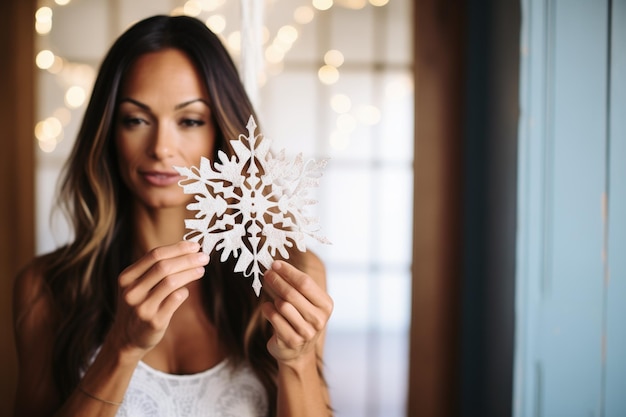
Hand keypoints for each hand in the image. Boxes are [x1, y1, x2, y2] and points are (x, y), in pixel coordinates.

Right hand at [107, 241, 208, 355]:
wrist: (126, 338)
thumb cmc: (139, 305)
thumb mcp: (137, 285)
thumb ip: (154, 269)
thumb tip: (188, 250)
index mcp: (127, 277)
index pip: (154, 255)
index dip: (178, 248)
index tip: (195, 246)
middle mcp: (132, 291)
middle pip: (164, 266)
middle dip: (188, 259)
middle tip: (204, 257)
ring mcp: (142, 307)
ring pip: (171, 282)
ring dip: (190, 273)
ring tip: (201, 270)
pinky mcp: (154, 321)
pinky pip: (175, 299)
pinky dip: (184, 291)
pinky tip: (187, 290)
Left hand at [261, 260, 332, 365]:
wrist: (298, 352)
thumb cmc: (300, 319)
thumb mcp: (305, 302)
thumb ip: (296, 285)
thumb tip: (276, 267)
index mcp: (326, 305)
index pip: (305, 282)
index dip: (288, 271)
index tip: (275, 264)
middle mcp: (319, 319)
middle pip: (292, 293)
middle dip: (277, 280)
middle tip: (267, 273)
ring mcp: (306, 332)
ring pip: (283, 305)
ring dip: (273, 297)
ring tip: (271, 294)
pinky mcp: (291, 341)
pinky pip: (274, 318)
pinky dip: (268, 310)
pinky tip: (268, 308)